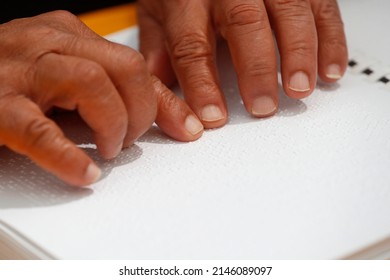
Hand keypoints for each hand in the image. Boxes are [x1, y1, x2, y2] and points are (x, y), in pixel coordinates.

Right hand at [0, 11, 203, 186]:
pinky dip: (68, 155)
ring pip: (92, 84)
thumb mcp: (71, 82)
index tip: (185, 129)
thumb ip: (117, 94)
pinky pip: (40, 130)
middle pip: (124, 67)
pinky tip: (84, 171)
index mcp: (69, 35)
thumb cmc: (13, 85)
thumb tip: (172, 117)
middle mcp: (47, 42)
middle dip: (141, 111)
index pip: (135, 64)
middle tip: (129, 138)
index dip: (166, 102)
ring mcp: (19, 69)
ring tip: (107, 150)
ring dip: (112, 125)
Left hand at [137, 0, 347, 126]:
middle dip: (257, 68)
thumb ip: (157, 42)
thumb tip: (157, 81)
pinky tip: (330, 69)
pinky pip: (320, 6)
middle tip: (264, 105)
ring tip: (300, 89)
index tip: (213, 117)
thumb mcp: (156, 7)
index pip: (192, 45)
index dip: (202, 84)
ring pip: (288, 11)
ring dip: (299, 53)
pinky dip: (330, 39)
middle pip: (244, 25)